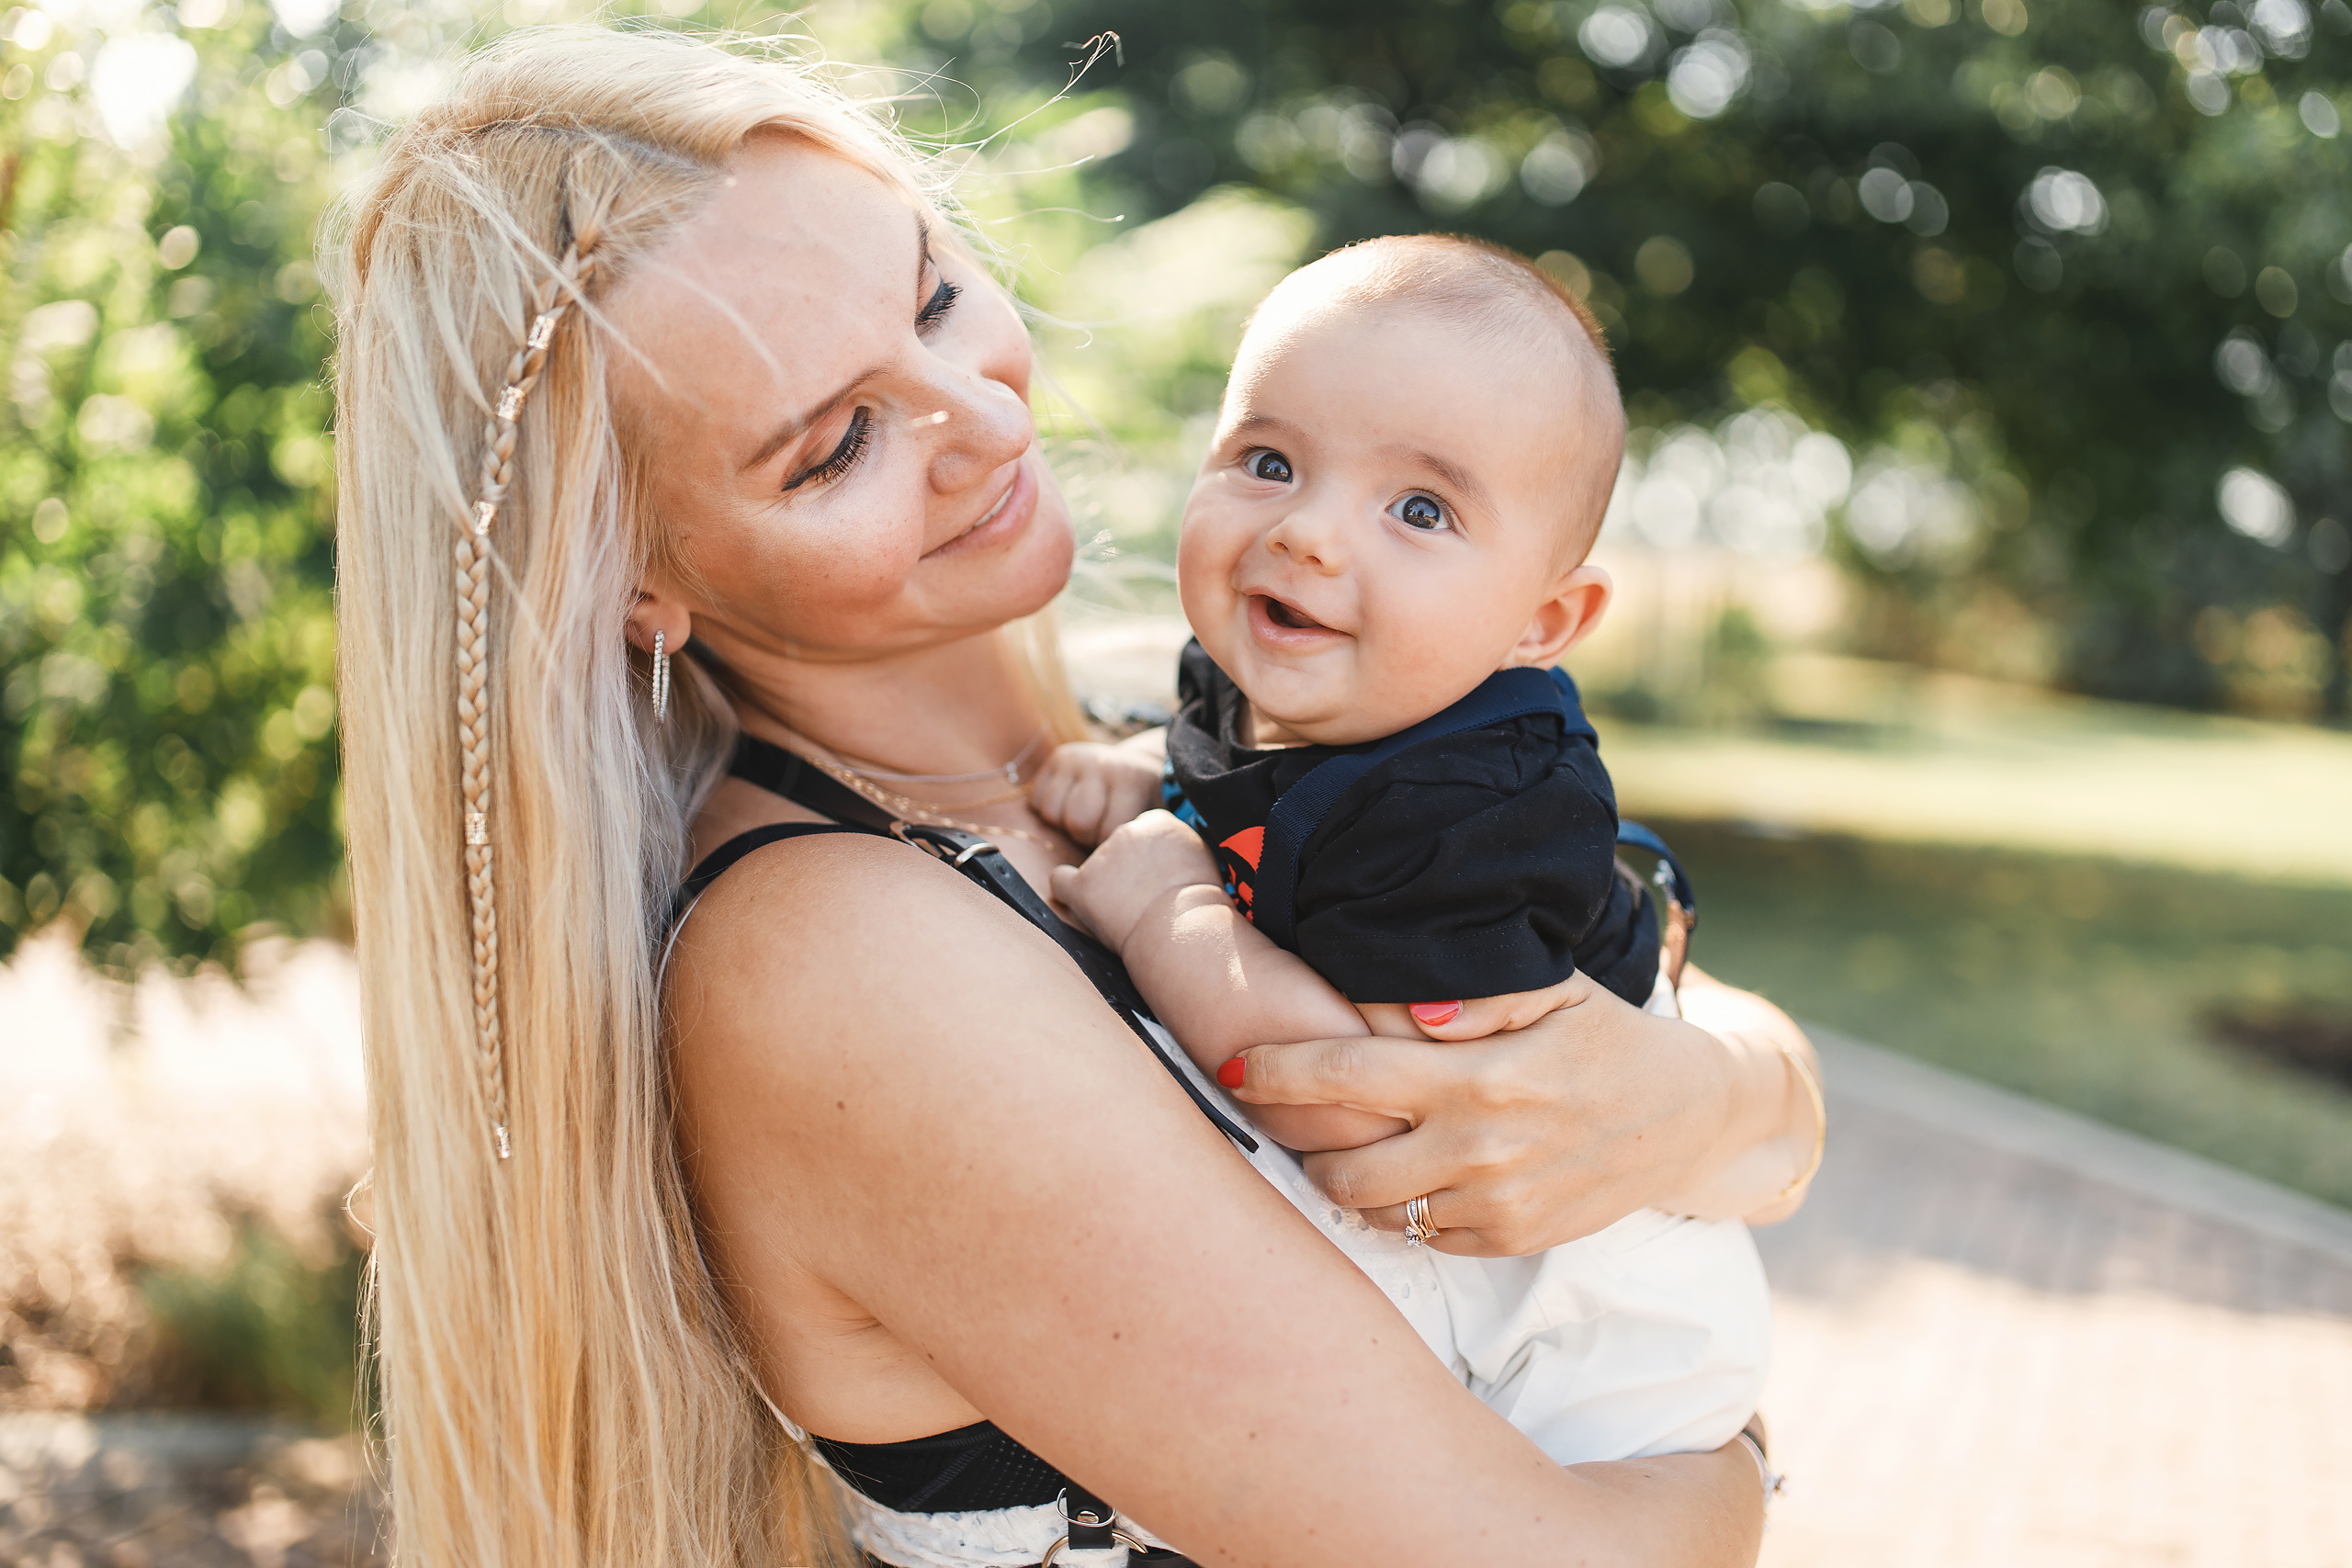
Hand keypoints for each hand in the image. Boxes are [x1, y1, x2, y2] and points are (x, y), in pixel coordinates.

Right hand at [1029, 738, 1165, 846]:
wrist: (1134, 766)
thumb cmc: (1142, 805)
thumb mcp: (1150, 818)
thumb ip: (1135, 839)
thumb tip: (1115, 870)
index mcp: (1129, 781)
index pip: (1108, 830)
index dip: (1108, 845)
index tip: (1115, 842)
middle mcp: (1101, 765)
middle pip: (1077, 821)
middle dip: (1084, 836)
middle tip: (1095, 832)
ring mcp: (1076, 760)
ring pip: (1051, 811)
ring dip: (1063, 824)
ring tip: (1082, 820)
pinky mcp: (1057, 758)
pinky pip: (1036, 800)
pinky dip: (1048, 811)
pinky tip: (1067, 808)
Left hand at [1049, 809, 1223, 951]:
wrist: (1183, 929)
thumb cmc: (1199, 905)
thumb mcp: (1202, 860)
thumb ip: (1178, 848)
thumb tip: (1169, 855)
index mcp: (1158, 822)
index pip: (1144, 829)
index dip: (1149, 853)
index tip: (1156, 874)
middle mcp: (1126, 831)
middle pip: (1118, 845)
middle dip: (1128, 867)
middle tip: (1145, 896)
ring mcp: (1101, 858)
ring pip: (1096, 867)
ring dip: (1106, 883)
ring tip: (1129, 911)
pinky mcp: (1083, 885)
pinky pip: (1061, 879)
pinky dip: (1065, 889)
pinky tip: (1074, 900)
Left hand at [1224, 974, 1737, 1255]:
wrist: (1690, 1118)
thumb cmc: (1606, 1037)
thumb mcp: (1556, 990)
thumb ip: (1478, 993)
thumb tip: (1407, 1006)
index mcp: (1481, 1076)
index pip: (1347, 1072)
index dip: (1275, 1070)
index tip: (1230, 1064)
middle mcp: (1482, 1148)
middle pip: (1341, 1165)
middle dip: (1299, 1142)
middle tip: (1287, 1115)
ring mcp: (1497, 1205)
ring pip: (1374, 1212)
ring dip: (1343, 1181)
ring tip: (1343, 1144)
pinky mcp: (1512, 1243)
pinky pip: (1423, 1237)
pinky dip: (1400, 1209)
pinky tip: (1406, 1172)